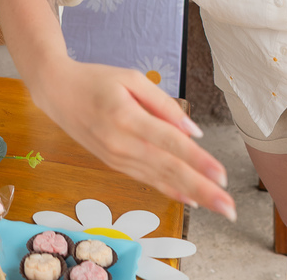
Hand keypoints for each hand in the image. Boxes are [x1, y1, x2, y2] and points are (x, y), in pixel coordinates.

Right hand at [28, 59, 234, 218]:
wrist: (56, 91)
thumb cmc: (95, 79)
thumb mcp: (130, 78)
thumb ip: (163, 103)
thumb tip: (193, 132)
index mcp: (126, 116)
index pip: (170, 142)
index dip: (198, 161)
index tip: (222, 176)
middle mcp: (120, 142)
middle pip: (168, 168)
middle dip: (202, 189)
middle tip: (230, 208)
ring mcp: (115, 156)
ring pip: (158, 178)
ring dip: (191, 194)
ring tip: (219, 208)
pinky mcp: (112, 163)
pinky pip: (145, 179)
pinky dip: (169, 190)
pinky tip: (190, 198)